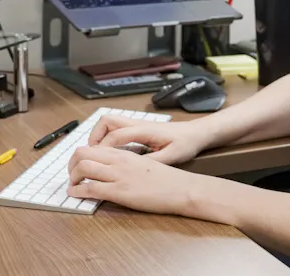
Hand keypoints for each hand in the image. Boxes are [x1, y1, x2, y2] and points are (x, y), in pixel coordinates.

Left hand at [67, 146, 200, 215]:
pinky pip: (91, 188)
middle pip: (83, 153)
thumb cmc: (167, 179)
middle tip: (71, 174)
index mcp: (125, 153)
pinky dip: (78, 190)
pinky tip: (75, 193)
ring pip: (83, 167)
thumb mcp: (145, 164)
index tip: (79, 165)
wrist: (182, 188)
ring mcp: (118, 175)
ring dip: (72, 176)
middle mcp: (119, 160)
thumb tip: (113, 169)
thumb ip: (127, 163)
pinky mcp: (119, 191)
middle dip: (71, 164)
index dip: (80, 156)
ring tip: (72, 184)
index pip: (93, 147)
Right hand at [87, 115, 210, 164]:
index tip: (94, 163)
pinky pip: (118, 128)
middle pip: (107, 121)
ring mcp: (138, 124)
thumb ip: (152, 162)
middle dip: (95, 136)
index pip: (115, 135)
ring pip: (110, 122)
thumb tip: (132, 169)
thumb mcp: (173, 156)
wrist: (198, 132)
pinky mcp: (140, 128)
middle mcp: (138, 124)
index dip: (101, 149)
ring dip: (100, 135)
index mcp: (144, 130)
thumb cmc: (187, 143)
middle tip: (91, 155)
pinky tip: (111, 153)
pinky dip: (108, 137)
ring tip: (97, 155)